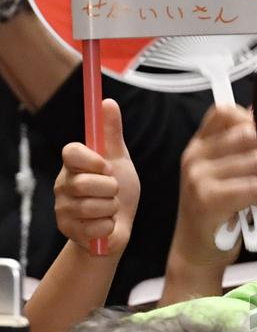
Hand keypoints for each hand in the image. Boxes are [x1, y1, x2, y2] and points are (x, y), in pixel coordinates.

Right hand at [54, 99, 139, 256]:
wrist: (118, 226)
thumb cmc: (118, 190)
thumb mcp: (119, 159)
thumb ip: (112, 133)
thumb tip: (108, 102)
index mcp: (74, 164)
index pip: (71, 152)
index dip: (92, 160)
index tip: (107, 167)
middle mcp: (63, 184)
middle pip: (85, 183)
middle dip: (110, 189)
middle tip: (113, 191)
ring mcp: (63, 208)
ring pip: (92, 207)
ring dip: (111, 208)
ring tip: (110, 208)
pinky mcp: (68, 229)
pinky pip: (96, 227)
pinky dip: (109, 227)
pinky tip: (106, 224)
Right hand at [171, 104, 256, 268]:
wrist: (196, 253)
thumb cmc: (216, 214)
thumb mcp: (219, 174)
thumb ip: (235, 147)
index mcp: (197, 146)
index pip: (226, 111)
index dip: (249, 122)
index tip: (256, 145)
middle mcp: (194, 157)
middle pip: (248, 134)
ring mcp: (198, 177)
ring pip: (256, 162)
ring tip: (251, 197)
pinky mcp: (209, 199)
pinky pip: (255, 188)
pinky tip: (251, 209)